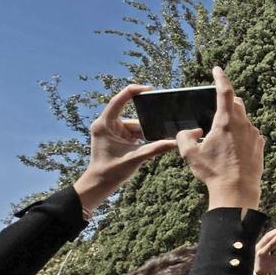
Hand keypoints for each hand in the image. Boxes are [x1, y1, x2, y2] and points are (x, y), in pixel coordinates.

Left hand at [73, 84, 178, 214]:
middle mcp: (106, 124)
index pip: (119, 100)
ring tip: (149, 146)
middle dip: (146, 125)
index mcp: (104, 124)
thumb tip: (176, 142)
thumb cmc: (110, 171)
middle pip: (132, 117)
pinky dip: (142, 138)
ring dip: (144, 135)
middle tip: (158, 130)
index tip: (150, 90)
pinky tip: (147, 146)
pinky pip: (133, 132)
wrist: (99, 184)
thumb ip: (156, 148)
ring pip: (135, 126)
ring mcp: (112, 131)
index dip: (134, 92)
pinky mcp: (117, 137)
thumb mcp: (136, 158)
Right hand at [176, 67, 263, 209]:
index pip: (225, 91)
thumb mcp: (190, 154)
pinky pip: (250, 133)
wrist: (238, 190)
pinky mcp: (260, 144)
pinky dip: (241, 135)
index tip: (218, 69)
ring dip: (233, 122)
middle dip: (227, 101)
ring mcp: (254, 134)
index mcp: (226, 121)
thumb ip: (184, 137)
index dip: (221, 78)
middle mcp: (243, 124)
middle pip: (236, 104)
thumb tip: (190, 131)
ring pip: (243, 120)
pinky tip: (233, 150)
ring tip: (221, 140)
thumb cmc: (213, 172)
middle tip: (216, 109)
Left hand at [254, 226, 275, 274]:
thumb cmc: (267, 267)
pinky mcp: (258, 244)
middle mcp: (258, 248)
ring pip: (266, 235)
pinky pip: (265, 238)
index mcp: (263, 253)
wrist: (257, 270)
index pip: (272, 242)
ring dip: (274, 232)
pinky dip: (272, 235)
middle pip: (268, 236)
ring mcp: (257, 245)